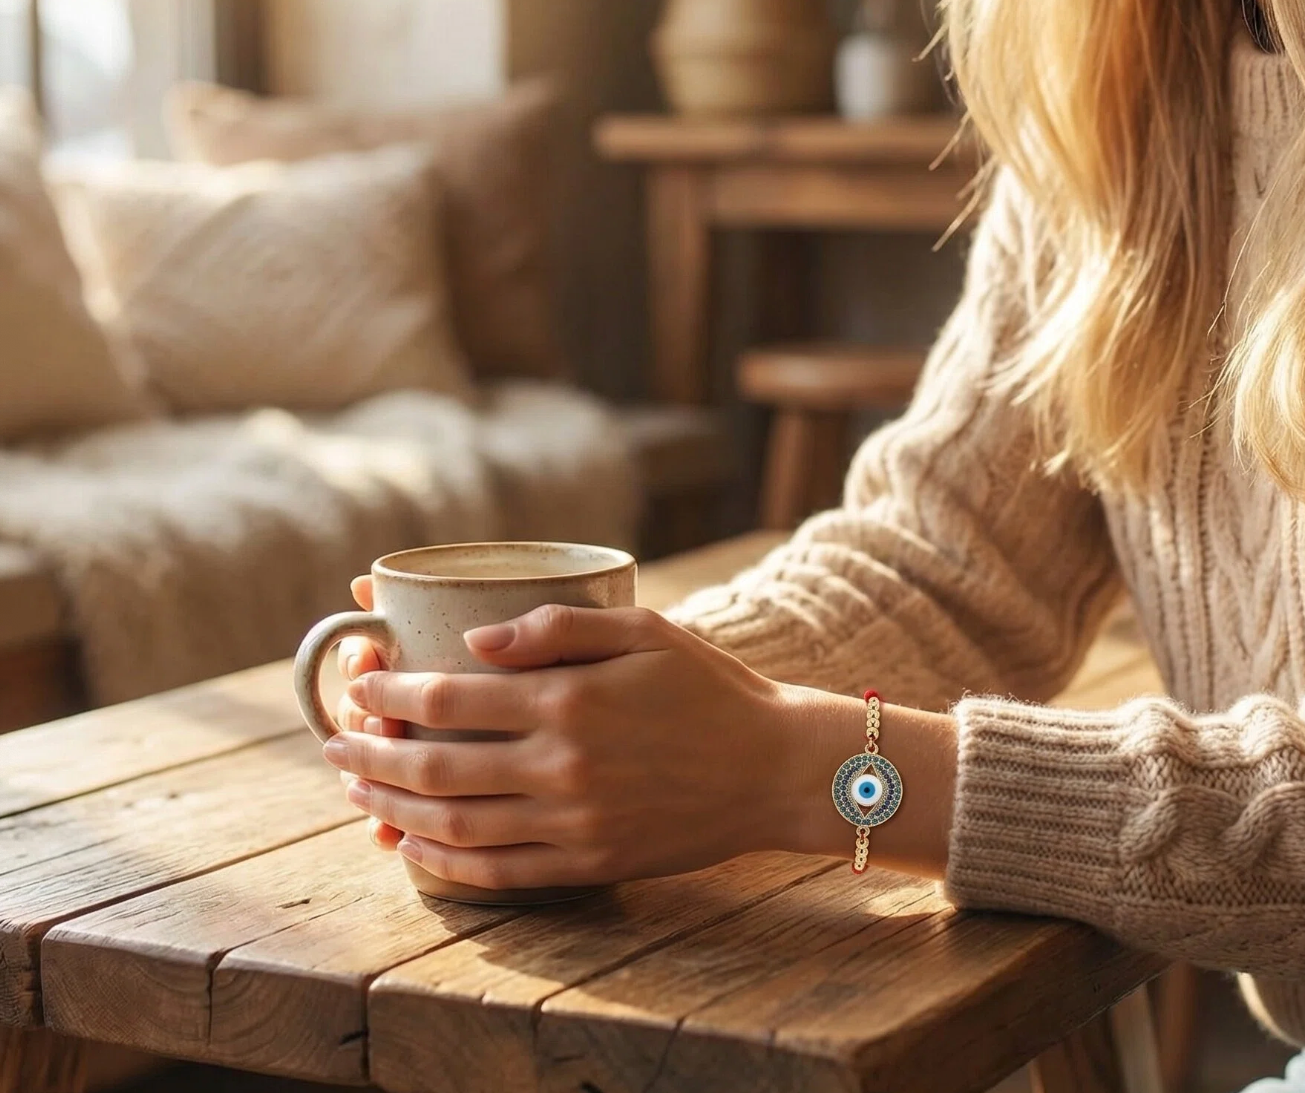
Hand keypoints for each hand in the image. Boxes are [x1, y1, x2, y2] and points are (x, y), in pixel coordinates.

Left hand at [320, 593, 814, 890]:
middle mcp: (561, 765)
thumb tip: (475, 639)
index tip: (360, 683)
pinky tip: (414, 845)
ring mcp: (573, 821)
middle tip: (336, 745)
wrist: (774, 768)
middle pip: (435, 767)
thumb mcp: (645, 630)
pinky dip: (442, 862)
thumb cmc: (710, 687)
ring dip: (392, 810)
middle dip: (371, 755)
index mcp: (569, 699)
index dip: (392, 691)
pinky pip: (496, 872)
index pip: (450, 696)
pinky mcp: (589, 862)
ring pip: (454, 825)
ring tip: (358, 795)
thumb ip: (558, 627)